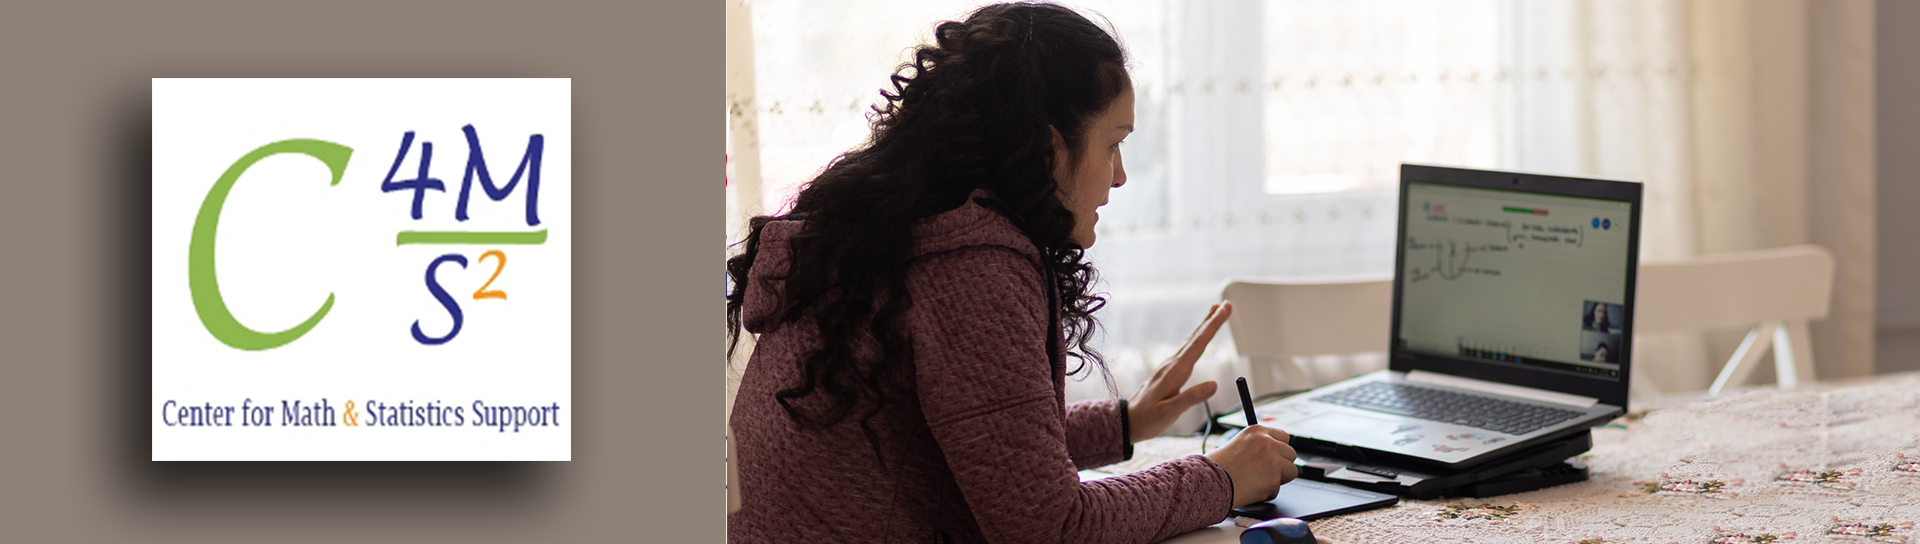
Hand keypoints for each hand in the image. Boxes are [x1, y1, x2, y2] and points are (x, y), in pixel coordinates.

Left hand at [1126, 301, 1232, 442]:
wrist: (1129, 421)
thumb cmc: (1149, 418)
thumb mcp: (1171, 411)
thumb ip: (1192, 397)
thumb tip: (1214, 384)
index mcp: (1175, 372)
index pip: (1198, 344)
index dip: (1213, 326)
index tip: (1224, 310)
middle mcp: (1172, 365)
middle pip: (1195, 338)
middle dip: (1211, 320)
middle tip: (1225, 305)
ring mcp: (1170, 367)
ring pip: (1191, 342)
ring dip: (1204, 327)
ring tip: (1215, 313)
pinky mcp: (1169, 371)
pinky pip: (1186, 350)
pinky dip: (1197, 339)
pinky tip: (1199, 339)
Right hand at [1205, 424, 1299, 506]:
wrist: (1210, 481)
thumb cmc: (1218, 466)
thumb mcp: (1238, 443)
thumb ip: (1258, 445)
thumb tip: (1274, 452)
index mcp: (1258, 431)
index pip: (1284, 436)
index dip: (1280, 449)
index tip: (1275, 456)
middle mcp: (1268, 443)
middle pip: (1291, 454)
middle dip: (1282, 464)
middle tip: (1265, 471)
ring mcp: (1273, 460)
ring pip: (1291, 471)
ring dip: (1278, 478)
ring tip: (1259, 480)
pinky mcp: (1274, 479)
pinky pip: (1278, 489)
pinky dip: (1267, 492)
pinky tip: (1252, 489)